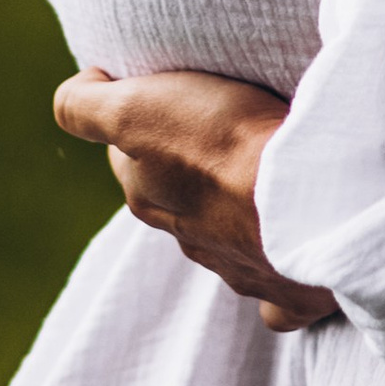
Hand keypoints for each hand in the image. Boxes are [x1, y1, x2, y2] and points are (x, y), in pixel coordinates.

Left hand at [52, 67, 337, 330]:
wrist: (304, 200)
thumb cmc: (223, 144)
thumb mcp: (133, 109)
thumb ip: (85, 106)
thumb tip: (79, 88)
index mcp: (149, 199)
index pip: (128, 159)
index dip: (142, 122)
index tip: (166, 95)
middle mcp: (188, 239)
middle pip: (175, 199)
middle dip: (184, 169)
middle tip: (216, 125)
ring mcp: (240, 270)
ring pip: (223, 242)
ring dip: (233, 214)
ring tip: (260, 178)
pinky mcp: (289, 294)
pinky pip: (275, 298)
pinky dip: (275, 281)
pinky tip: (287, 258)